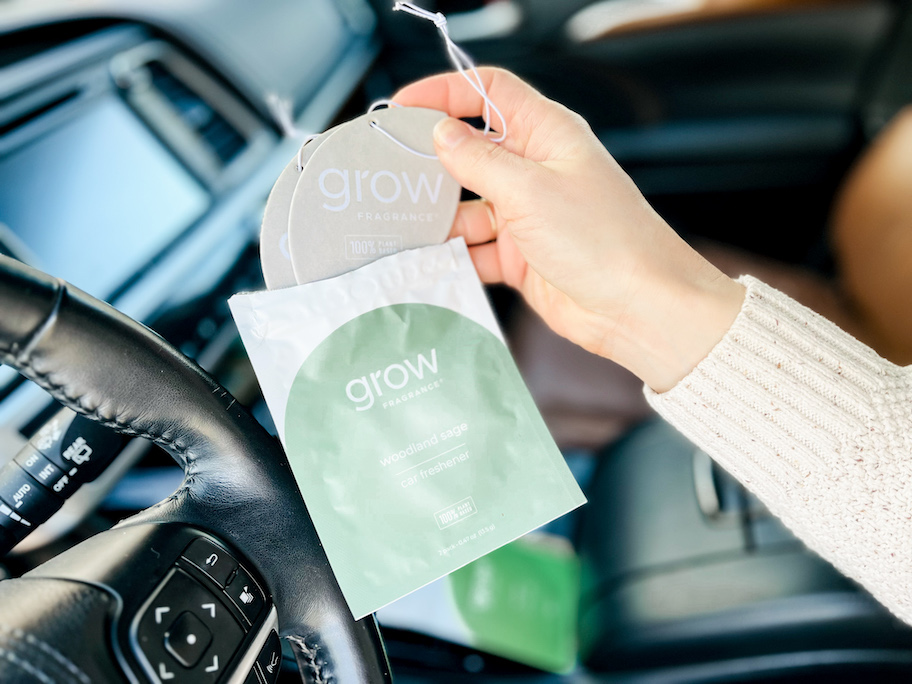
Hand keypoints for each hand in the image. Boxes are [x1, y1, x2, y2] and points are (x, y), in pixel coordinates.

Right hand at [394, 68, 743, 391]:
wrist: (639, 308)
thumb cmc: (603, 240)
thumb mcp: (531, 191)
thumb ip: (479, 161)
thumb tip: (441, 134)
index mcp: (548, 135)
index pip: (490, 94)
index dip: (446, 92)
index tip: (403, 106)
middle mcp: (537, 171)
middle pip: (472, 151)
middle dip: (433, 162)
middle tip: (390, 173)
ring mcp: (529, 215)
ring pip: (468, 207)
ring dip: (439, 218)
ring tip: (404, 227)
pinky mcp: (523, 257)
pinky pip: (477, 249)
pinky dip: (455, 257)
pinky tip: (431, 263)